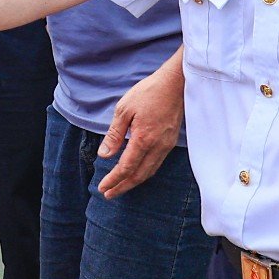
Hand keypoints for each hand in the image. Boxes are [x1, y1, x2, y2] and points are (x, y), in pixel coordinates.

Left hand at [95, 57, 182, 196]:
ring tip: (120, 187)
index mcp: (143, 139)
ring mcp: (166, 145)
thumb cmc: (148, 93)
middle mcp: (157, 147)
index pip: (126, 167)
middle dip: (123, 186)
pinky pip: (157, 164)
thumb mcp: (124, 110)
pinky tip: (137, 172)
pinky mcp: (171, 141)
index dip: (114, 180)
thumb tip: (104, 154)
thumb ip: (114, 135)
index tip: (103, 188)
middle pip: (139, 175)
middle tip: (109, 194)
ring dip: (134, 182)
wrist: (175, 84)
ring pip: (149, 172)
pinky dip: (145, 173)